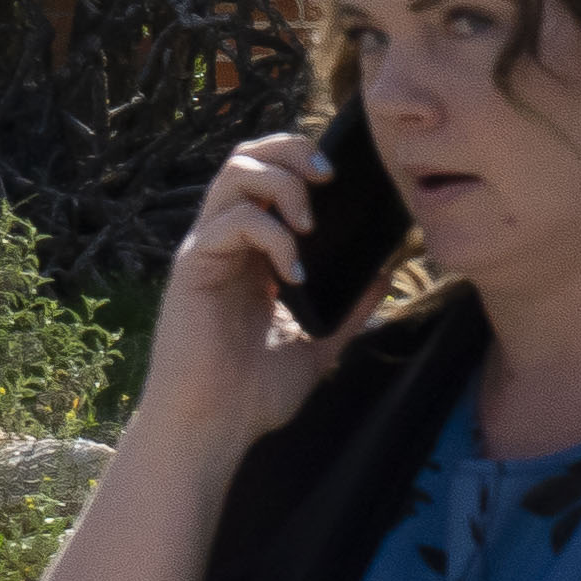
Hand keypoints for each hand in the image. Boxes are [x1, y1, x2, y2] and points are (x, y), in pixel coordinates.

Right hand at [137, 130, 364, 453]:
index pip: (270, 176)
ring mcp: (207, 251)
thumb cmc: (254, 393)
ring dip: (282, 184)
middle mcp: (225, 241)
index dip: (303, 160)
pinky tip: (294, 273)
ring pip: (234, 175)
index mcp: (252, 252)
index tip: (347, 176)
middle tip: (331, 176)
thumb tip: (387, 273)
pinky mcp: (192, 268)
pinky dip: (271, 235)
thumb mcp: (318, 343)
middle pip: (246, 158)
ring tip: (310, 223)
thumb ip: (349, 307)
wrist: (215, 429)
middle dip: (291, 151)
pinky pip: (232, 222)